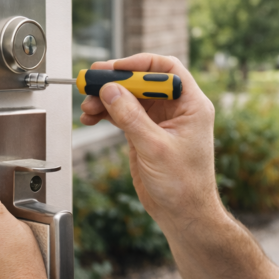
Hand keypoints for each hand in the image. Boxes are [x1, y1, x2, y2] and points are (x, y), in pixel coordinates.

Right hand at [79, 54, 221, 231]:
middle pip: (143, 81)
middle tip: (91, 82)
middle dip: (116, 80)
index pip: (167, 69)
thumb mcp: (156, 148)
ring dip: (106, 98)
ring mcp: (159, 121)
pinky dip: (106, 113)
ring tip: (87, 106)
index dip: (140, 64)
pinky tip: (91, 117)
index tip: (115, 68)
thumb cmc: (185, 186)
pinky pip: (123, 114)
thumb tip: (110, 90)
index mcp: (192, 105)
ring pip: (129, 97)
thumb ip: (132, 117)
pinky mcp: (145, 133)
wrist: (183, 214)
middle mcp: (177, 109)